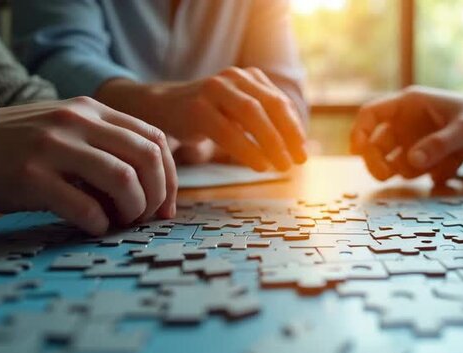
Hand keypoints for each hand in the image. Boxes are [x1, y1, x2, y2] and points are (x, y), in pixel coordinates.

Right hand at [0, 97, 178, 234]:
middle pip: (146, 158)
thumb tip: (159, 187)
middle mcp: (77, 121)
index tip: (166, 205)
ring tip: (122, 221)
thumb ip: (111, 144)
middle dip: (156, 194)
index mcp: (93, 109)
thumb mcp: (73, 130)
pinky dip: (99, 223)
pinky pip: (85, 206)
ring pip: (123, 179)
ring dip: (133, 209)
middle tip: (146, 216)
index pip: (154, 139)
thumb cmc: (29, 149)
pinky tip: (95, 227)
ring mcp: (54, 147)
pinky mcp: (32, 176)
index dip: (170, 176)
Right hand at [96, 67, 306, 171]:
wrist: (159, 106)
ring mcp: (213, 89)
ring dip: (271, 143)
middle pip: (270, 106)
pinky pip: (228, 130)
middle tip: (297, 162)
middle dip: (287, 136)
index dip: (295, 129)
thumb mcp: (236, 111)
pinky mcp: (196, 108)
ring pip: (251, 115)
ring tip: (281, 166)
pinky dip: (247, 149)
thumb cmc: (206, 115)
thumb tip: (297, 147)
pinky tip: (258, 164)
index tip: (304, 153)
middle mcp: (233, 78)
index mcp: (248, 77)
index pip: (280, 103)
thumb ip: (263, 121)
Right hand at [351, 86, 462, 183]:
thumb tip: (412, 161)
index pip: (370, 114)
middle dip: (377, 162)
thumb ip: (440, 144)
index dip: (359, 132)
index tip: (358, 152)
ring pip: (392, 163)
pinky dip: (426, 175)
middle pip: (374, 144)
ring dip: (406, 170)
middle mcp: (404, 123)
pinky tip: (449, 168)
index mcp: (408, 105)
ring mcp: (411, 142)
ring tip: (437, 166)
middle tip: (387, 175)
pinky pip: (413, 172)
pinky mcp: (422, 157)